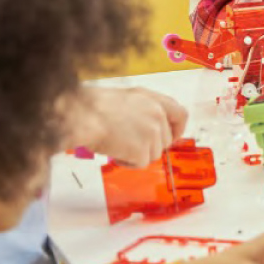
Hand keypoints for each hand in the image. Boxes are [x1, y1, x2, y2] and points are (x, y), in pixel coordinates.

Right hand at [64, 86, 188, 165]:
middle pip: (166, 141)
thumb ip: (144, 109)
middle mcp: (157, 114)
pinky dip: (128, 163)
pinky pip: (141, 164)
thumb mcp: (126, 98)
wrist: (81, 115)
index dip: (177, 129)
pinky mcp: (143, 150)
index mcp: (153, 99)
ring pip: (154, 154)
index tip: (170, 137)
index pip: (181, 114)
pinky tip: (114, 152)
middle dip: (150, 147)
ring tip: (117, 144)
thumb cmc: (93, 106)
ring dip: (137, 155)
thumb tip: (150, 127)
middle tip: (129, 144)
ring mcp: (152, 132)